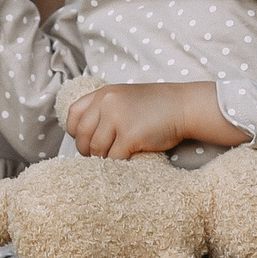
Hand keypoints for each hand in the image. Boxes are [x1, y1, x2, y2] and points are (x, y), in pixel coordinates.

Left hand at [67, 81, 197, 158]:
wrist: (184, 106)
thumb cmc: (156, 105)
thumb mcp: (124, 98)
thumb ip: (104, 110)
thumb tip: (84, 136)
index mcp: (103, 94)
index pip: (73, 114)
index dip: (76, 132)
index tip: (85, 140)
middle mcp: (107, 103)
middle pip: (82, 136)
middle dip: (88, 150)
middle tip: (99, 155)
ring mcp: (118, 119)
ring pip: (96, 149)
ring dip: (103, 158)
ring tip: (116, 157)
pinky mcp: (130, 136)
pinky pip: (114, 158)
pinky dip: (118, 163)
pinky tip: (127, 159)